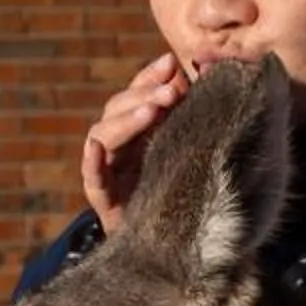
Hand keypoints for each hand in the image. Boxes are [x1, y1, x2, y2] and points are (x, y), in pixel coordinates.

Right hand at [82, 53, 187, 235]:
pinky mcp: (102, 197)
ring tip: (152, 111)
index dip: (150, 77)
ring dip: (126, 120)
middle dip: (145, 94)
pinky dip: (92, 161)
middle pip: (120, 108)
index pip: (138, 92)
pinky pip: (92, 177)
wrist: (167, 243)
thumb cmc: (180, 187)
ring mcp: (107, 168)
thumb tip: (213, 72)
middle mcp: (119, 143)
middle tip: (172, 90)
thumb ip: (193, 113)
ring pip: (104, 135)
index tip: (171, 63)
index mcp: (138, 127)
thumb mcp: (188, 146)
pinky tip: (97, 148)